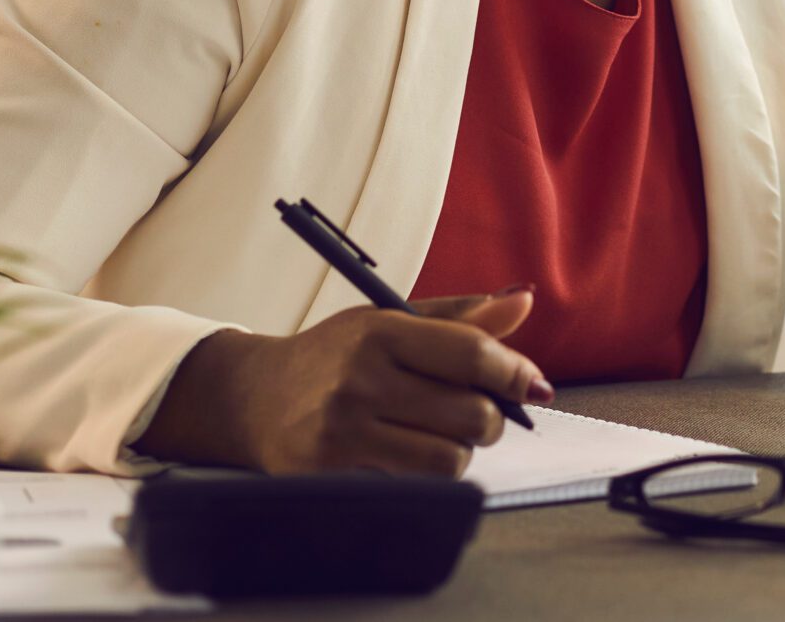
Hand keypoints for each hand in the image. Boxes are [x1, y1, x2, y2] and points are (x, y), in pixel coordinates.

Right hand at [135, 290, 552, 475]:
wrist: (252, 398)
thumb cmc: (336, 356)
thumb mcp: (391, 322)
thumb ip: (461, 319)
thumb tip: (525, 297)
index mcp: (381, 331)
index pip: (470, 354)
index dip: (513, 372)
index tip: (532, 384)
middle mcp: (361, 379)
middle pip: (470, 414)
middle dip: (489, 419)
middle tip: (475, 414)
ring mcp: (343, 431)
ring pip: (449, 460)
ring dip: (459, 453)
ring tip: (440, 437)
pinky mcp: (331, 474)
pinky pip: (413, 487)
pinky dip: (424, 477)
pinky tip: (405, 457)